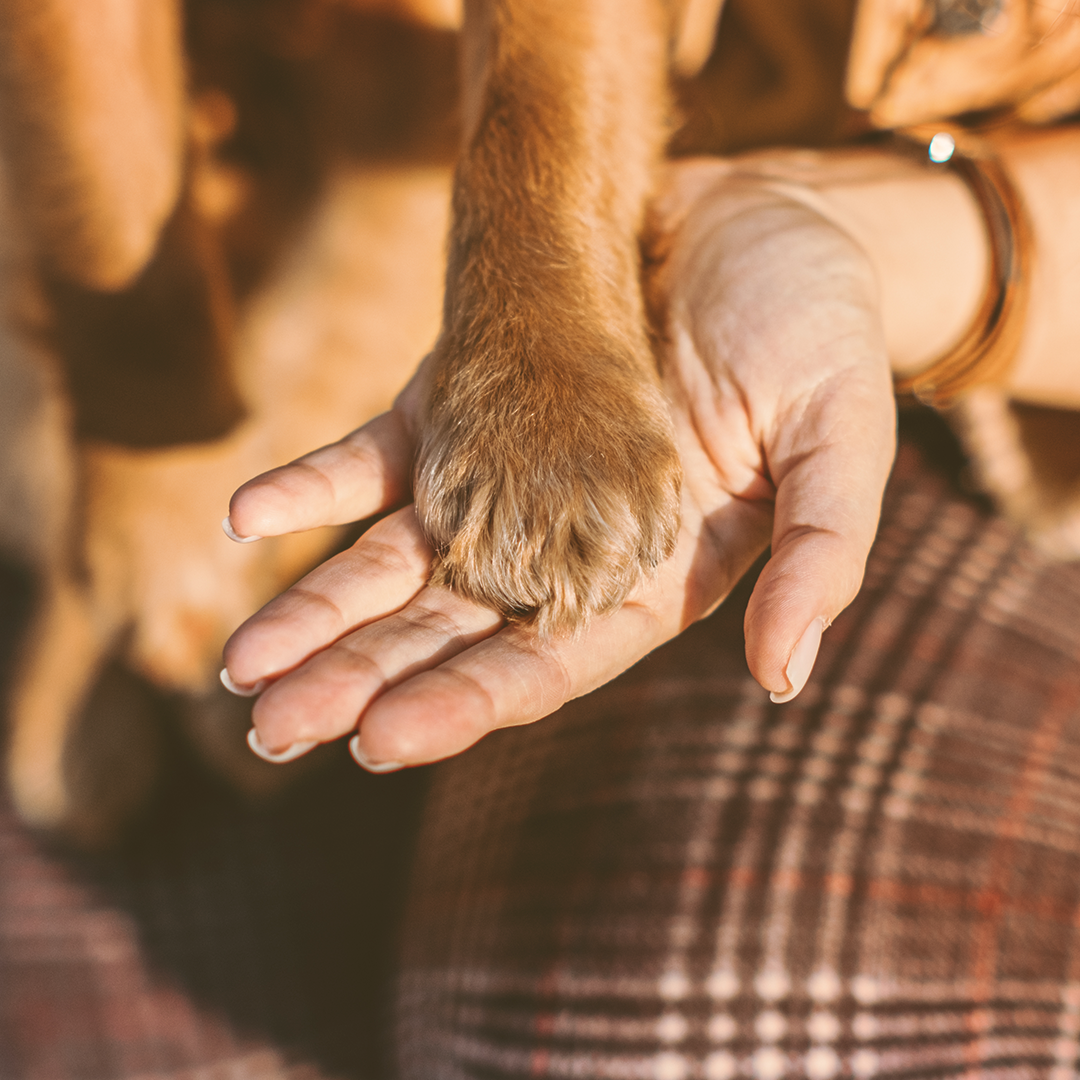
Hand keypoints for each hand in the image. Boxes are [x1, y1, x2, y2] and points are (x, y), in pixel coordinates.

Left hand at [220, 158, 895, 769]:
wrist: (769, 217)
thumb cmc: (821, 329)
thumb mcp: (842, 440)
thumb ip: (819, 555)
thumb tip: (785, 679)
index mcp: (649, 572)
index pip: (545, 660)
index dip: (464, 702)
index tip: (377, 741)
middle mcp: (564, 540)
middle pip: (449, 628)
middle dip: (361, 679)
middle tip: (273, 730)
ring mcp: (506, 472)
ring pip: (399, 557)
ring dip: (319, 606)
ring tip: (242, 667)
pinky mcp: (468, 401)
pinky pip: (381, 451)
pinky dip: (316, 483)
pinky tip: (248, 516)